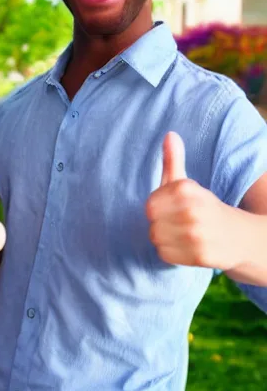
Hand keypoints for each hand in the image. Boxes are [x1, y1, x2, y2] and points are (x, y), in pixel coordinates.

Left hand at [146, 132, 239, 270]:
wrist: (240, 237)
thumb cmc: (204, 208)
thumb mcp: (187, 183)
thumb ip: (173, 160)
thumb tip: (169, 134)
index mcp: (186, 189)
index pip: (149, 205)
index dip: (158, 208)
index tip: (171, 208)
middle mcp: (192, 211)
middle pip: (151, 223)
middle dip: (160, 224)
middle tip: (176, 223)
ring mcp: (196, 235)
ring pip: (156, 239)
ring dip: (164, 238)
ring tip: (180, 234)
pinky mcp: (199, 256)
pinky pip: (165, 254)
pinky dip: (170, 252)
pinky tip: (184, 246)